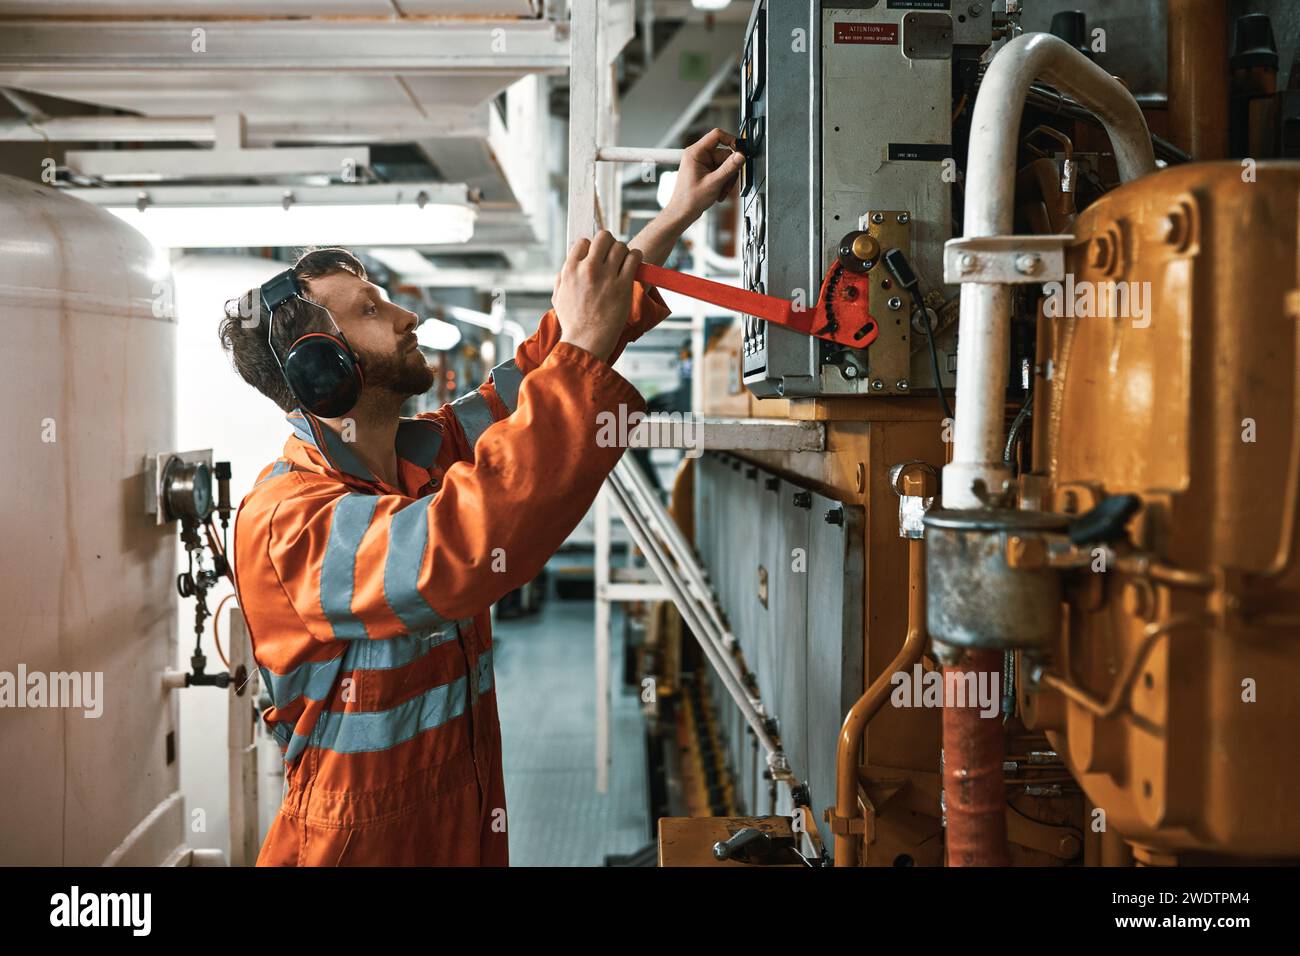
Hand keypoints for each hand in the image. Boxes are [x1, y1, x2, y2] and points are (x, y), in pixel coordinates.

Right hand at [552, 231, 642, 362]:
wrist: (586, 342)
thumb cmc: (573, 323)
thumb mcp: (558, 298)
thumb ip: (561, 279)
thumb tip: (567, 268)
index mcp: (570, 270)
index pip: (584, 242)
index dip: (591, 247)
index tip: (597, 256)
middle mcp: (588, 269)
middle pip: (604, 238)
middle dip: (609, 243)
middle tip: (613, 254)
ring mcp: (606, 276)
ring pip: (620, 246)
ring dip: (624, 251)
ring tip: (624, 261)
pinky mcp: (623, 285)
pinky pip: (634, 258)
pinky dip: (636, 257)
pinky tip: (635, 263)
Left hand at [663, 128, 744, 223]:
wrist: (683, 213)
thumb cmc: (689, 199)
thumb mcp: (713, 183)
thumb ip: (729, 168)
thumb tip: (740, 156)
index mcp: (695, 153)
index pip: (717, 135)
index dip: (731, 140)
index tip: (740, 151)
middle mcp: (698, 156)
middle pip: (724, 154)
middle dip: (729, 171)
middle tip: (727, 184)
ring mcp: (702, 164)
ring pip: (725, 165)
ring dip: (726, 180)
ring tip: (720, 191)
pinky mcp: (706, 171)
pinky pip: (721, 172)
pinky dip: (723, 183)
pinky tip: (718, 192)